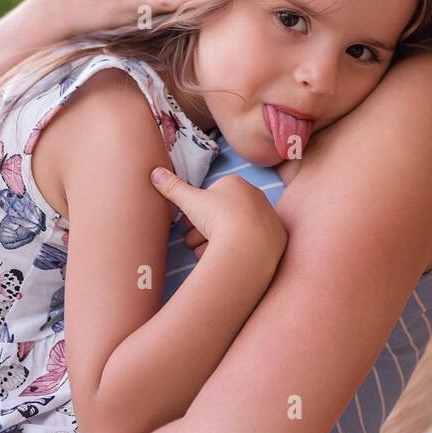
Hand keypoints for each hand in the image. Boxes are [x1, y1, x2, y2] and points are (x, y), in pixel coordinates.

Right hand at [151, 168, 287, 275]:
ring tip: (202, 254)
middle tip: (191, 242)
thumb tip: (155, 172)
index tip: (188, 224)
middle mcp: (255, 197)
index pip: (212, 196)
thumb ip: (173, 187)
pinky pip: (253, 243)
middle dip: (205, 229)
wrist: (250, 244)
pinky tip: (224, 260)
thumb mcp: (190, 202)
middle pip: (223, 214)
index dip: (197, 211)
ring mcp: (267, 217)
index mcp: (236, 184)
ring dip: (217, 242)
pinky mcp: (276, 238)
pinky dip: (238, 250)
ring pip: (237, 229)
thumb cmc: (219, 218)